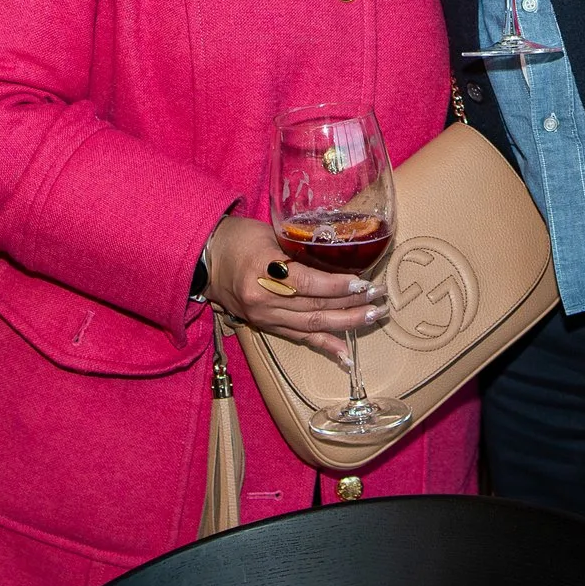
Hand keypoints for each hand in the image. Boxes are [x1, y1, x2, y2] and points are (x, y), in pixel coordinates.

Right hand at [202, 216, 381, 363]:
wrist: (205, 259)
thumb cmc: (237, 238)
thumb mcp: (268, 232)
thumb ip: (299, 246)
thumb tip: (339, 252)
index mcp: (262, 271)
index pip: (307, 283)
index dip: (337, 286)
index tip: (363, 283)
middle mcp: (263, 300)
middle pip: (314, 307)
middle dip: (351, 304)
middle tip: (379, 299)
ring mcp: (264, 317)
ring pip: (311, 325)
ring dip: (345, 323)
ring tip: (372, 317)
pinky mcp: (265, 326)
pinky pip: (299, 337)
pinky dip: (324, 344)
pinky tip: (346, 353)